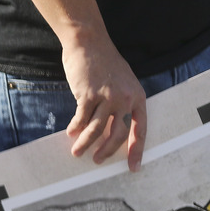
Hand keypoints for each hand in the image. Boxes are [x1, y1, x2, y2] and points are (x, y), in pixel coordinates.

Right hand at [61, 38, 146, 170]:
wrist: (89, 43)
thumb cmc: (104, 63)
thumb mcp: (122, 82)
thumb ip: (120, 102)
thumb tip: (109, 126)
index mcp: (136, 97)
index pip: (140, 129)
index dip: (136, 150)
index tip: (133, 167)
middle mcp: (124, 98)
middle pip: (117, 134)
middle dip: (106, 151)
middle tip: (97, 160)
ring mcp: (106, 96)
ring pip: (96, 129)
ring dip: (85, 143)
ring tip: (77, 152)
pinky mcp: (88, 94)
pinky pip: (81, 118)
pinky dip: (75, 128)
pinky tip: (70, 133)